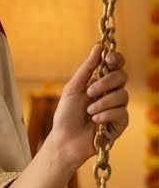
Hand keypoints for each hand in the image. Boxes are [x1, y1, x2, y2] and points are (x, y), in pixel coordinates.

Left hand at [48, 46, 128, 172]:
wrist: (65, 141)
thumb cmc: (66, 116)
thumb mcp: (73, 89)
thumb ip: (86, 69)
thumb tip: (98, 47)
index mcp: (100, 83)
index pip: (116, 66)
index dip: (116, 59)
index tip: (108, 58)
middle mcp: (111, 93)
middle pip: (122, 76)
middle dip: (106, 82)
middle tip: (90, 91)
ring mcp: (117, 108)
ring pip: (122, 95)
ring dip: (103, 102)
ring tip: (89, 112)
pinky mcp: (119, 124)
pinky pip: (121, 113)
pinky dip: (106, 115)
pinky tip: (95, 121)